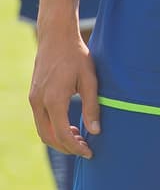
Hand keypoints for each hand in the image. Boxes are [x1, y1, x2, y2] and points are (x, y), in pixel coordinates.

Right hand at [29, 24, 99, 157]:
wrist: (56, 37)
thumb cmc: (76, 55)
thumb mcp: (90, 79)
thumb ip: (92, 106)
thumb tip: (96, 131)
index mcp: (54, 99)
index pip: (63, 134)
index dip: (76, 147)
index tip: (90, 152)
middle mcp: (39, 102)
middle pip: (49, 137)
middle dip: (66, 147)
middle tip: (85, 149)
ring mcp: (34, 99)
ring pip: (42, 130)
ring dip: (59, 139)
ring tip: (79, 139)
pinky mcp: (34, 95)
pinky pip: (41, 120)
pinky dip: (53, 128)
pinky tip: (70, 125)